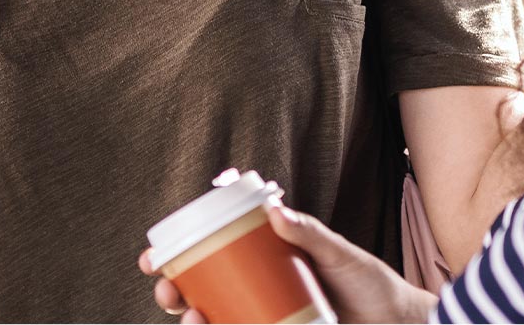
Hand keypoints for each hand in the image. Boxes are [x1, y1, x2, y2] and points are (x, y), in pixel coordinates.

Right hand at [138, 202, 437, 323]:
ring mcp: (264, 314)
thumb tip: (275, 210)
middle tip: (167, 290)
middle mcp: (258, 286)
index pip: (214, 250)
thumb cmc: (368, 283)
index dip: (178, 253)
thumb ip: (311, 232)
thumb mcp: (339, 253)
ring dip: (190, 317)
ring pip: (213, 316)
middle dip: (174, 289)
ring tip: (192, 315)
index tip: (155, 257)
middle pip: (203, 287)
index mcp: (265, 256)